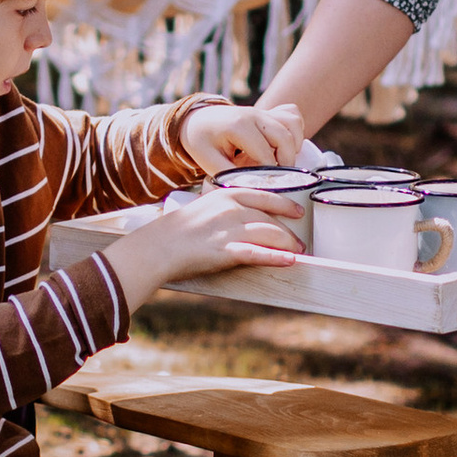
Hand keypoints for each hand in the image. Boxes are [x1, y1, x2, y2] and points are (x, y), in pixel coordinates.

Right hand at [109, 182, 305, 307]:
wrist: (156, 247)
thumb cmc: (175, 230)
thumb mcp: (202, 207)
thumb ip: (223, 209)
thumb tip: (242, 217)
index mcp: (225, 195)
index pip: (264, 196)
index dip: (285, 205)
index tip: (297, 212)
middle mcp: (231, 209)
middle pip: (271, 219)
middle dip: (289, 233)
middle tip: (300, 243)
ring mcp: (230, 230)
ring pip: (270, 234)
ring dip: (288, 245)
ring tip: (299, 254)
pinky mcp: (226, 251)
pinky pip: (258, 253)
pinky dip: (277, 257)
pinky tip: (290, 261)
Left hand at [177, 94, 307, 174]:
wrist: (198, 120)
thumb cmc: (202, 141)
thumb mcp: (209, 161)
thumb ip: (230, 176)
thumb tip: (252, 190)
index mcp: (238, 126)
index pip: (265, 154)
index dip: (268, 174)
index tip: (265, 186)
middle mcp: (253, 115)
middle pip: (284, 138)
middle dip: (286, 163)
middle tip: (279, 179)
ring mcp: (263, 112)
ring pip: (293, 124)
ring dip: (293, 146)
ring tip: (282, 163)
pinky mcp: (269, 112)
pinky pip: (293, 117)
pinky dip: (295, 132)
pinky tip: (284, 147)